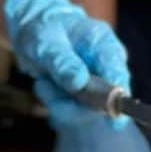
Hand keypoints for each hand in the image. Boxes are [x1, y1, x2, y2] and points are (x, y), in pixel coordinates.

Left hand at [4, 0, 130, 130]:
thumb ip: (63, 62)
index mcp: (103, 43)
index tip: (114, 121)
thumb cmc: (42, 30)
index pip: (117, 71)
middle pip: (104, 98)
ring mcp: (98, 79)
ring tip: (42, 81)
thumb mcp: (46, 43)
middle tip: (43, 87)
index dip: (117, 96)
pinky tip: (45, 84)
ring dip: (59, 101)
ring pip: (86, 108)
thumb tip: (80, 83)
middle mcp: (106, 62)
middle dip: (72, 104)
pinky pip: (73, 109)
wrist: (33, 31)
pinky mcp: (86, 93)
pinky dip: (55, 101)